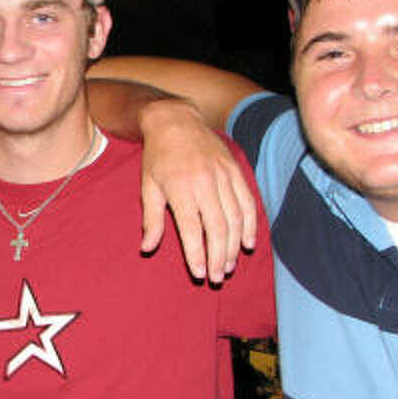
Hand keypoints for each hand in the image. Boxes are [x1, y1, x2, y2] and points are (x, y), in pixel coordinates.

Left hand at [138, 98, 257, 281]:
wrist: (176, 120)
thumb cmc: (157, 157)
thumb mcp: (148, 187)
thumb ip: (151, 219)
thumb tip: (147, 248)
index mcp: (180, 188)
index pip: (192, 228)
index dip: (197, 254)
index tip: (200, 274)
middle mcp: (205, 182)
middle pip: (218, 227)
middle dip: (219, 256)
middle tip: (218, 278)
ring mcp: (224, 176)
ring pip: (235, 218)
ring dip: (234, 246)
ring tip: (229, 266)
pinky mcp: (236, 171)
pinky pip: (248, 202)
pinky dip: (250, 224)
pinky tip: (247, 243)